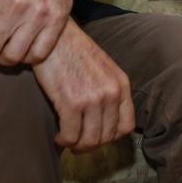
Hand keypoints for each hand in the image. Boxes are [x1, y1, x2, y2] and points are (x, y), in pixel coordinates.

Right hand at [33, 20, 134, 152]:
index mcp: (122, 84)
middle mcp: (111, 93)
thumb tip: (105, 121)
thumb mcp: (103, 68)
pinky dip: (64, 141)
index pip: (126, 126)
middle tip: (77, 143)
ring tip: (67, 139)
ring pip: (89, 140)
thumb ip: (109, 91)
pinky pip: (71, 136)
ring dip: (77, 145)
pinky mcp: (72, 103)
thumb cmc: (75, 52)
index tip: (97, 136)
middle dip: (91, 144)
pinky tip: (58, 135)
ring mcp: (93, 99)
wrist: (55, 37)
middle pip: (107, 136)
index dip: (111, 137)